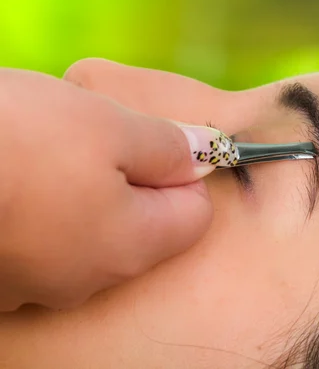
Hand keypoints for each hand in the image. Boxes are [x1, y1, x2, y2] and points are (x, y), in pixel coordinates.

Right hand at [0, 68, 216, 310]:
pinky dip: (39, 211)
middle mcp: (89, 279)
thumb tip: (206, 151)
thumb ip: (169, 146)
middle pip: (142, 227)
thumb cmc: (18, 137)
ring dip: (83, 194)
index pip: (194, 216)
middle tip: (94, 139)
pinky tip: (14, 180)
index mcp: (130, 246)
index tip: (157, 142)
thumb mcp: (110, 126)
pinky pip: (41, 242)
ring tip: (44, 155)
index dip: (185, 172)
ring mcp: (36, 285)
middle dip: (132, 179)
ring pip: (88, 234)